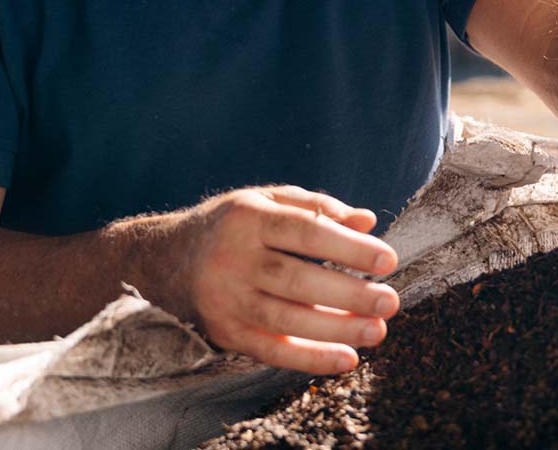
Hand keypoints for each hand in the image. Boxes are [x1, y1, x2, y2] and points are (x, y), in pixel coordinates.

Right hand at [181, 185, 398, 373]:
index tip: (388, 260)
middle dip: (348, 293)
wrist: (167, 259)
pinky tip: (347, 358)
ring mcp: (226, 299)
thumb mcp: (268, 199)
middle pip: (296, 279)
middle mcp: (233, 258)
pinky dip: (310, 358)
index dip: (348, 247)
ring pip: (286, 319)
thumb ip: (318, 207)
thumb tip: (368, 221)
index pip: (305, 231)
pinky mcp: (224, 332)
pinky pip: (271, 350)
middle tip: (390, 301)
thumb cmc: (234, 224)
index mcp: (249, 217)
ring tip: (378, 330)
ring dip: (336, 329)